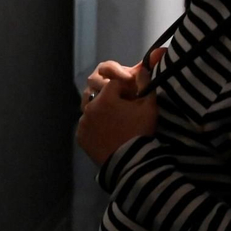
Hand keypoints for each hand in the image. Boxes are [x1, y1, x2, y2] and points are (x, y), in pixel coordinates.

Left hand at [76, 48, 163, 165]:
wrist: (130, 163)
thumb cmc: (141, 132)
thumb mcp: (149, 106)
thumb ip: (146, 83)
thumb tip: (143, 67)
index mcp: (105, 96)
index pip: (115, 81)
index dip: (125, 86)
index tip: (133, 95)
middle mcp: (89, 106)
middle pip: (100, 93)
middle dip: (111, 96)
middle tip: (124, 108)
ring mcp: (83, 122)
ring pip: (91, 109)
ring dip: (101, 111)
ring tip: (115, 120)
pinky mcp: (80, 136)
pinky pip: (87, 125)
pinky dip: (95, 126)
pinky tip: (107, 131)